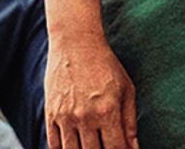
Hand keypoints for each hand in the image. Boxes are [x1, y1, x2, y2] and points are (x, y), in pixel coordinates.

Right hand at [45, 32, 140, 148]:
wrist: (75, 44)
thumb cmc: (106, 66)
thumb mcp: (126, 89)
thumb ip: (130, 121)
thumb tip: (134, 148)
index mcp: (108, 111)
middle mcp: (85, 118)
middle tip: (107, 146)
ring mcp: (65, 118)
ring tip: (93, 147)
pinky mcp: (50, 115)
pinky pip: (54, 145)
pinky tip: (75, 148)